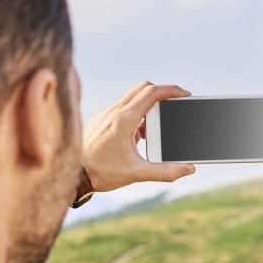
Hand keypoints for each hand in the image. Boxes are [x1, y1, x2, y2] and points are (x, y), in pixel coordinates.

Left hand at [80, 81, 194, 192]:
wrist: (75, 174)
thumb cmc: (102, 173)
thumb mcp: (137, 174)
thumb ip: (165, 172)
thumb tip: (188, 168)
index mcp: (124, 120)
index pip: (152, 93)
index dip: (172, 91)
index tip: (184, 95)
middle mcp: (114, 112)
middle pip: (143, 88)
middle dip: (162, 93)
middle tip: (174, 105)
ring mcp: (106, 114)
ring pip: (132, 97)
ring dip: (148, 105)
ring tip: (156, 126)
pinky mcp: (101, 119)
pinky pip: (122, 108)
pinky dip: (136, 114)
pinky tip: (137, 136)